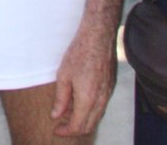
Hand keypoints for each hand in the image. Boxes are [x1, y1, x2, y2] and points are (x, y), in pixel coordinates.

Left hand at [50, 22, 115, 137]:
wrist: (99, 36)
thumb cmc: (80, 52)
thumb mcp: (63, 75)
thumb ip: (61, 98)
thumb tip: (56, 115)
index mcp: (88, 99)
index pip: (78, 126)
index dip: (65, 131)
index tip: (56, 129)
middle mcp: (101, 100)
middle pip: (89, 125)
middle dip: (74, 129)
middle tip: (60, 124)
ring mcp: (108, 94)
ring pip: (96, 117)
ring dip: (83, 120)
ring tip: (67, 114)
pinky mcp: (111, 87)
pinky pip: (101, 107)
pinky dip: (90, 111)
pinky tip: (80, 103)